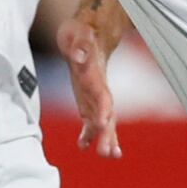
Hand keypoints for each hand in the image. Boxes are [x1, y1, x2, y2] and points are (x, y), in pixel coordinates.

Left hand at [55, 0, 127, 157]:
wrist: (88, 32)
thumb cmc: (79, 31)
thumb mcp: (76, 31)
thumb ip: (79, 43)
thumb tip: (76, 54)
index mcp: (96, 74)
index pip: (102, 95)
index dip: (103, 110)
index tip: (103, 124)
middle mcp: (99, 88)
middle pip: (107, 113)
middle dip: (108, 133)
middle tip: (110, 153)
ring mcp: (94, 95)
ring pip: (103, 120)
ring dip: (105, 138)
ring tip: (109, 156)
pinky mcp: (87, 100)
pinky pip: (89, 120)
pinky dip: (87, 134)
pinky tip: (82, 147)